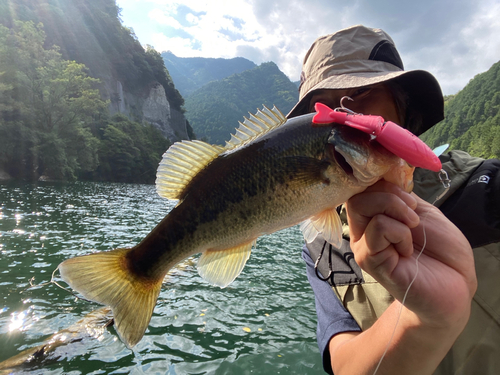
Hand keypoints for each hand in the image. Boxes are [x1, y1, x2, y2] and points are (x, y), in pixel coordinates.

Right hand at [346, 180, 476, 326]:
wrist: (456, 283)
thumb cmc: (442, 249)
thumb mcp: (422, 210)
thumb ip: (399, 196)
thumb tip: (381, 176)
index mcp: (374, 216)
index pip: (361, 187)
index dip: (381, 181)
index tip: (407, 194)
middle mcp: (363, 230)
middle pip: (357, 194)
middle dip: (390, 194)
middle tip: (412, 212)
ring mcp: (364, 246)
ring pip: (362, 206)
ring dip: (396, 210)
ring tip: (412, 229)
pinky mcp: (370, 260)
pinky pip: (377, 228)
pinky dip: (399, 232)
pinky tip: (407, 250)